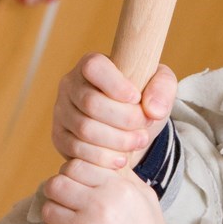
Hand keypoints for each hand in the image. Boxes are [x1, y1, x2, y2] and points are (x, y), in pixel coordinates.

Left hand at [38, 159, 168, 223]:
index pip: (75, 165)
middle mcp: (98, 206)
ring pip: (48, 209)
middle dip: (59, 191)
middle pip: (56, 184)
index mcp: (117, 188)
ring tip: (70, 222)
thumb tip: (102, 153)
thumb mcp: (145, 196)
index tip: (79, 184)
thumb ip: (122, 173)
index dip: (74, 173)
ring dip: (56, 214)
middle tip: (68, 201)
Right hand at [51, 53, 176, 170]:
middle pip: (91, 103)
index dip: (116, 85)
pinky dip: (103, 158)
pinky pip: (77, 150)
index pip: (94, 67)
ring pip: (85, 129)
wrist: (127, 128)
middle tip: (145, 127)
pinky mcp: (59, 136)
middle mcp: (70, 84)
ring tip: (138, 142)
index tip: (137, 99)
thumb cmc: (141, 100)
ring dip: (117, 141)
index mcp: (91, 65)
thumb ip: (163, 89)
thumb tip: (152, 109)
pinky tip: (120, 159)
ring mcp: (61, 111)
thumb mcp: (159, 87)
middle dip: (124, 119)